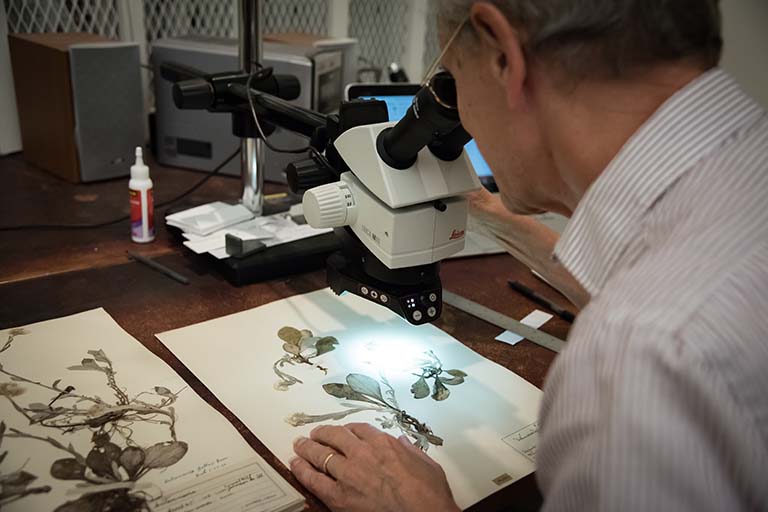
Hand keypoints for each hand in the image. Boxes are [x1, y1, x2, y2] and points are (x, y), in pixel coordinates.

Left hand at [291, 423, 459, 511]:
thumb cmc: (428, 495)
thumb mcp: (427, 464)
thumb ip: (411, 450)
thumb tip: (404, 443)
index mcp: (384, 444)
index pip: (359, 429)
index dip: (348, 429)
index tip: (344, 431)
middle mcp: (363, 454)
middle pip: (335, 437)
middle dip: (322, 434)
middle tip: (315, 434)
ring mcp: (349, 474)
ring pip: (320, 454)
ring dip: (308, 448)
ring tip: (300, 445)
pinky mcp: (339, 497)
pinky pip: (314, 480)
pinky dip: (302, 471)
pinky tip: (295, 465)